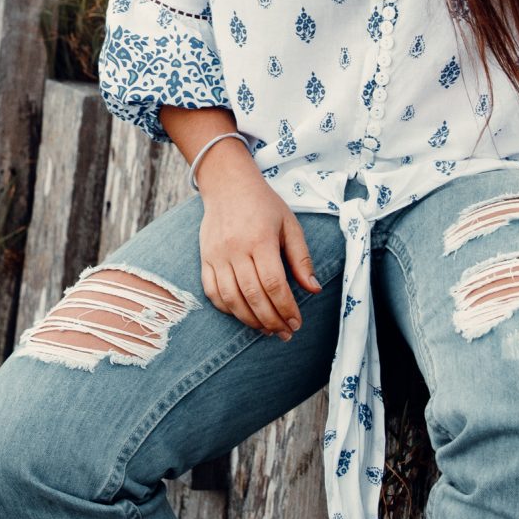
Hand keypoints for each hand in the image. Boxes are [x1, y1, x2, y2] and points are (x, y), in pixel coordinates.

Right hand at [197, 153, 321, 338]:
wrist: (227, 185)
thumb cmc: (263, 204)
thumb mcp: (289, 225)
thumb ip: (301, 258)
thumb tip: (314, 289)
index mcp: (260, 239)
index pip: (273, 283)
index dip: (286, 308)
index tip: (296, 322)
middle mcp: (235, 249)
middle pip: (253, 295)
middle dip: (271, 320)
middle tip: (285, 333)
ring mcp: (216, 255)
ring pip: (231, 299)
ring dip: (250, 320)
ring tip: (267, 329)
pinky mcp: (205, 259)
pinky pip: (212, 292)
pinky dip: (228, 309)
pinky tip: (244, 315)